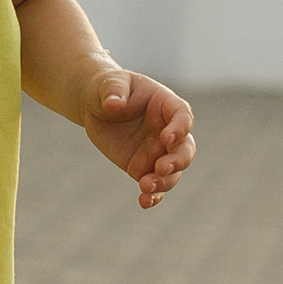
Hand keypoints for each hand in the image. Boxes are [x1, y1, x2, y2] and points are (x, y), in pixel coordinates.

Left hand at [82, 66, 194, 208]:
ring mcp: (158, 151)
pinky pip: (154, 185)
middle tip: (161, 168)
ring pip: (173, 172)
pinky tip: (144, 201)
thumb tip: (113, 104)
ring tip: (145, 185)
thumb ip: (114, 90)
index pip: (182, 116)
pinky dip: (153, 196)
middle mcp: (168, 131)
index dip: (179, 128)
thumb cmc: (108, 88)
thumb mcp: (109, 82)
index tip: (166, 138)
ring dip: (164, 182)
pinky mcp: (143, 167)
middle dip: (178, 161)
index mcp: (166, 105)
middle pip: (185, 148)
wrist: (97, 107)